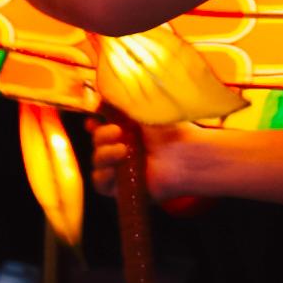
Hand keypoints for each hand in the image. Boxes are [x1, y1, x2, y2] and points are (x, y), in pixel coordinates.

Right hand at [89, 110, 210, 204]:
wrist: (188, 156)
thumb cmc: (172, 131)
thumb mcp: (143, 110)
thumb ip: (120, 103)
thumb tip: (100, 93)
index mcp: (127, 131)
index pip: (100, 127)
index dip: (93, 124)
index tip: (94, 119)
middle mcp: (123, 150)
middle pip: (96, 144)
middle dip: (101, 137)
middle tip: (117, 132)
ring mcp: (123, 170)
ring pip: (97, 164)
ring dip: (102, 155)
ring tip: (122, 150)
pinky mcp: (124, 189)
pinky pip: (101, 184)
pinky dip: (103, 176)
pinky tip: (114, 170)